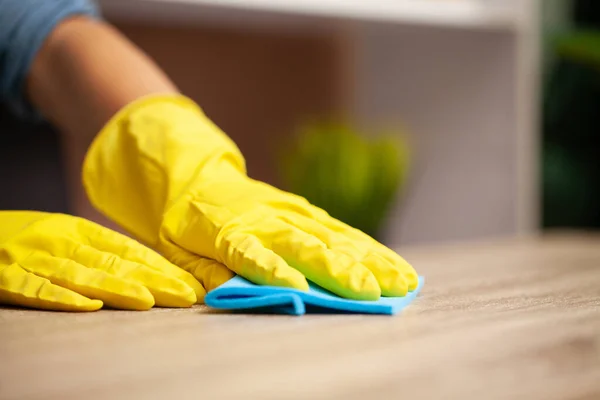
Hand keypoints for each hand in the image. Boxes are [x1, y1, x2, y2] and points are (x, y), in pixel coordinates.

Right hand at [0, 211, 204, 310]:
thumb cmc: (26, 236)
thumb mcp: (66, 235)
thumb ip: (100, 250)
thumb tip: (147, 270)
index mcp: (80, 230)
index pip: (129, 251)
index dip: (161, 267)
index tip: (189, 283)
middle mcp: (62, 242)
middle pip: (115, 264)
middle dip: (154, 281)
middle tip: (187, 296)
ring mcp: (34, 259)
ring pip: (83, 275)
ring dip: (118, 288)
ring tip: (149, 301)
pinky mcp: (5, 277)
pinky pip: (36, 290)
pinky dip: (62, 298)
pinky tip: (89, 306)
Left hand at [83, 95, 417, 299]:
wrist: (195, 177)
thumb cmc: (184, 223)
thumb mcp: (178, 250)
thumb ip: (207, 271)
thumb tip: (235, 293)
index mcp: (227, 232)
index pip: (252, 255)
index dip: (276, 273)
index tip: (300, 292)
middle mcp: (265, 219)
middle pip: (305, 245)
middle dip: (340, 270)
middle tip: (371, 293)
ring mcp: (289, 210)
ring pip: (333, 235)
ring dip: (368, 259)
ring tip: (401, 281)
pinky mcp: (304, 208)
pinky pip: (339, 227)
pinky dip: (367, 246)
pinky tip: (392, 263)